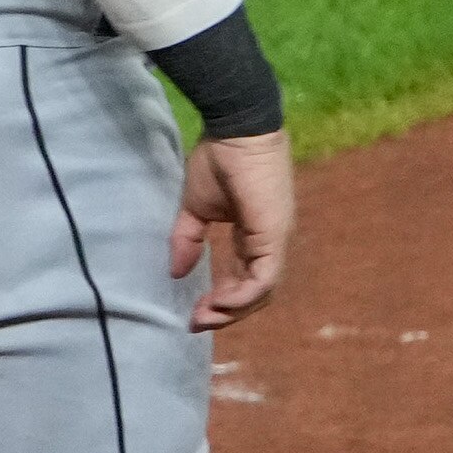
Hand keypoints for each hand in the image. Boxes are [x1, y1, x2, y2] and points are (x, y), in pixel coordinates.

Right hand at [170, 130, 291, 331]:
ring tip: (205, 317)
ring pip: (263, 291)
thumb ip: (188, 239)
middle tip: (197, 323)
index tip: (193, 312)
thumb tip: (175, 271)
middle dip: (227, 314)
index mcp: (254, 236)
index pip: (245, 279)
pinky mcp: (274, 234)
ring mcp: (276, 239)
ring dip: (234, 311)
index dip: (221, 300)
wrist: (236, 129)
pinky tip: (220, 302)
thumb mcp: (195, 208)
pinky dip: (243, 295)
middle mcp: (270, 243)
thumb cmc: (218, 161)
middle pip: (256, 293)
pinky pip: (264, 277)